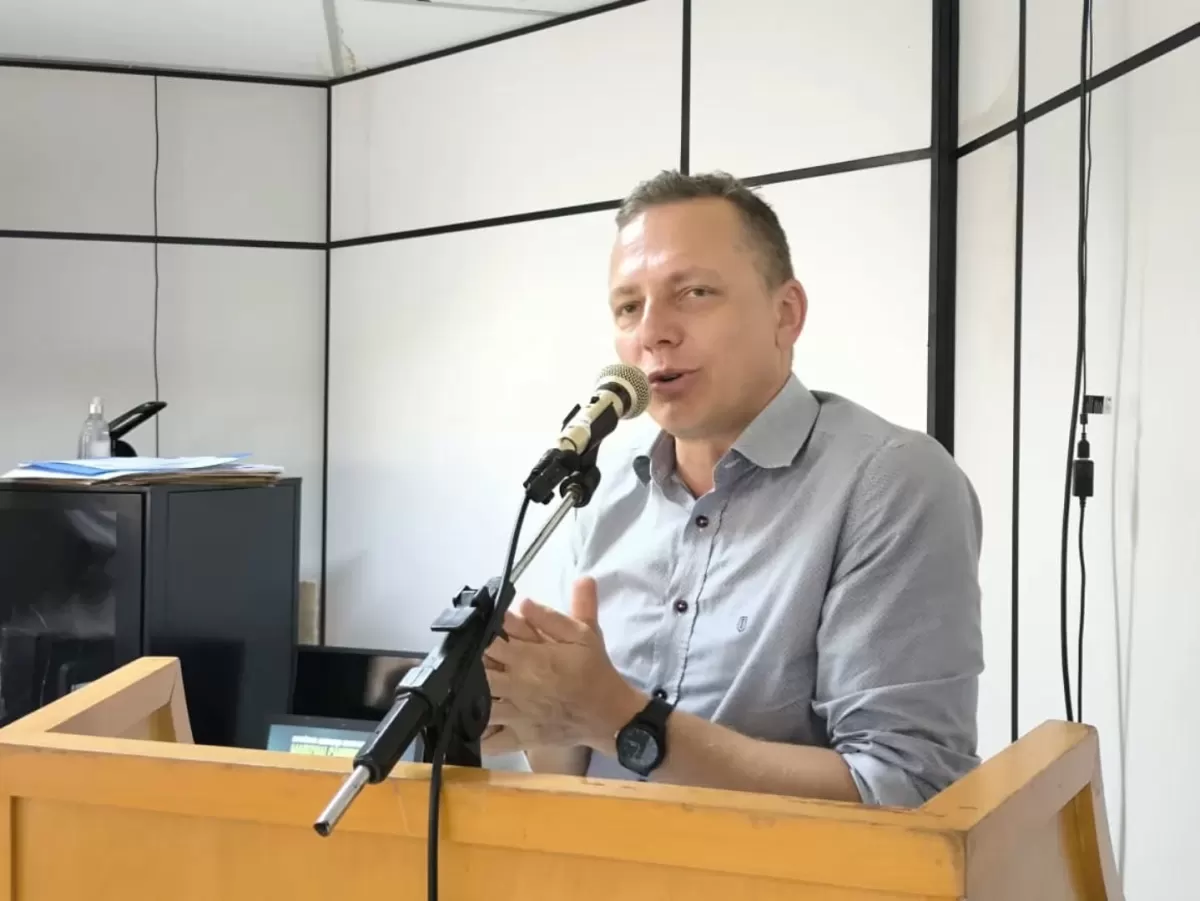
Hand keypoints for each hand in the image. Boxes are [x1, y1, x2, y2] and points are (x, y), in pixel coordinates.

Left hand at [482, 577, 644, 753]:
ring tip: (472, 691)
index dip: (482, 637)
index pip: (490, 643)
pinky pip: (492, 742)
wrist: (609, 714)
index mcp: (529, 659)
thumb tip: (523, 601)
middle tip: (476, 663)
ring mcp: (517, 715)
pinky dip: (480, 736)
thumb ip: (552, 616)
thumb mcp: (583, 635)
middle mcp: (517, 686)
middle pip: (477, 674)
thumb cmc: (593, 671)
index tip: (483, 634)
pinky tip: (476, 725)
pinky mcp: (521, 738)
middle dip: (472, 667)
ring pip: (479, 707)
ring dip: (471, 698)